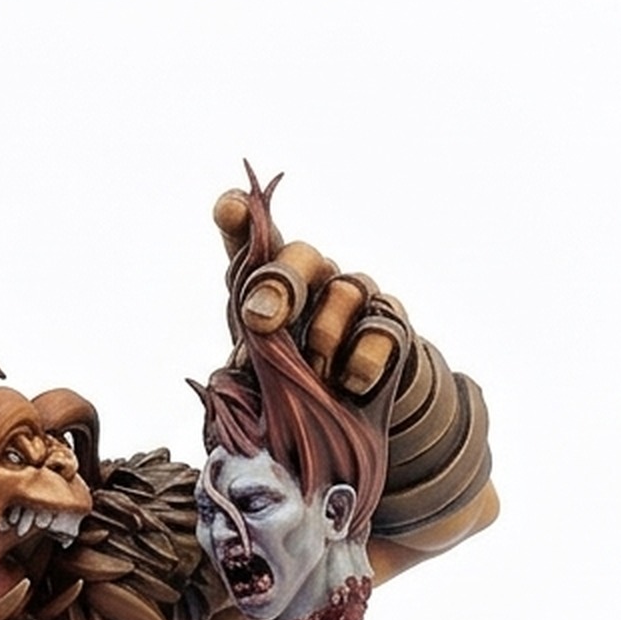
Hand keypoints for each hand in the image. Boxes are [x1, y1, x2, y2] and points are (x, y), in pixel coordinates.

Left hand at [212, 188, 408, 399]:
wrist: (357, 410)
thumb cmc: (294, 382)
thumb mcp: (261, 377)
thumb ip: (249, 364)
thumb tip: (245, 360)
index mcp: (269, 285)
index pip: (251, 245)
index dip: (239, 220)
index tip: (229, 208)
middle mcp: (314, 277)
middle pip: (297, 256)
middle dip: (277, 284)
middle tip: (260, 319)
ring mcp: (355, 296)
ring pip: (344, 291)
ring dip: (324, 334)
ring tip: (314, 372)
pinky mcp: (391, 325)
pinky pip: (380, 330)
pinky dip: (362, 360)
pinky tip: (350, 384)